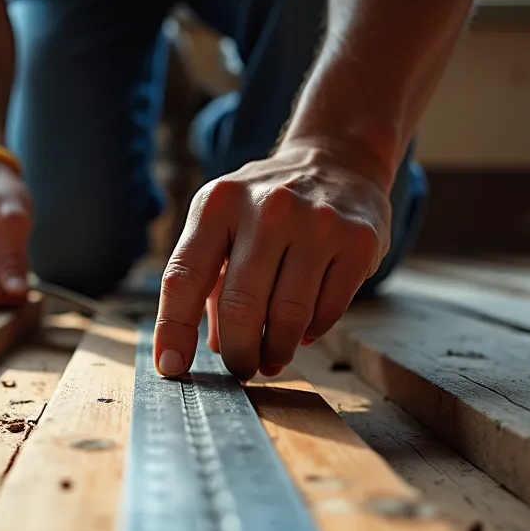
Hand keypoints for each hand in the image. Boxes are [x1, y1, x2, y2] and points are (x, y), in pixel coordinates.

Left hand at [153, 139, 392, 379]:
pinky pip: (327, 312)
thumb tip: (212, 348)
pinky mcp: (357, 240)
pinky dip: (312, 332)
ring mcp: (316, 222)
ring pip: (288, 317)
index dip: (174, 329)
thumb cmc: (267, 207)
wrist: (338, 162)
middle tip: (241, 369)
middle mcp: (266, 208)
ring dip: (277, 350)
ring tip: (273, 356)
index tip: (172, 367)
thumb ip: (208, 283)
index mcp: (217, 204)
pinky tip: (306, 327)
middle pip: (240, 308)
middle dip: (238, 352)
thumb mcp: (224, 225)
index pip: (184, 277)